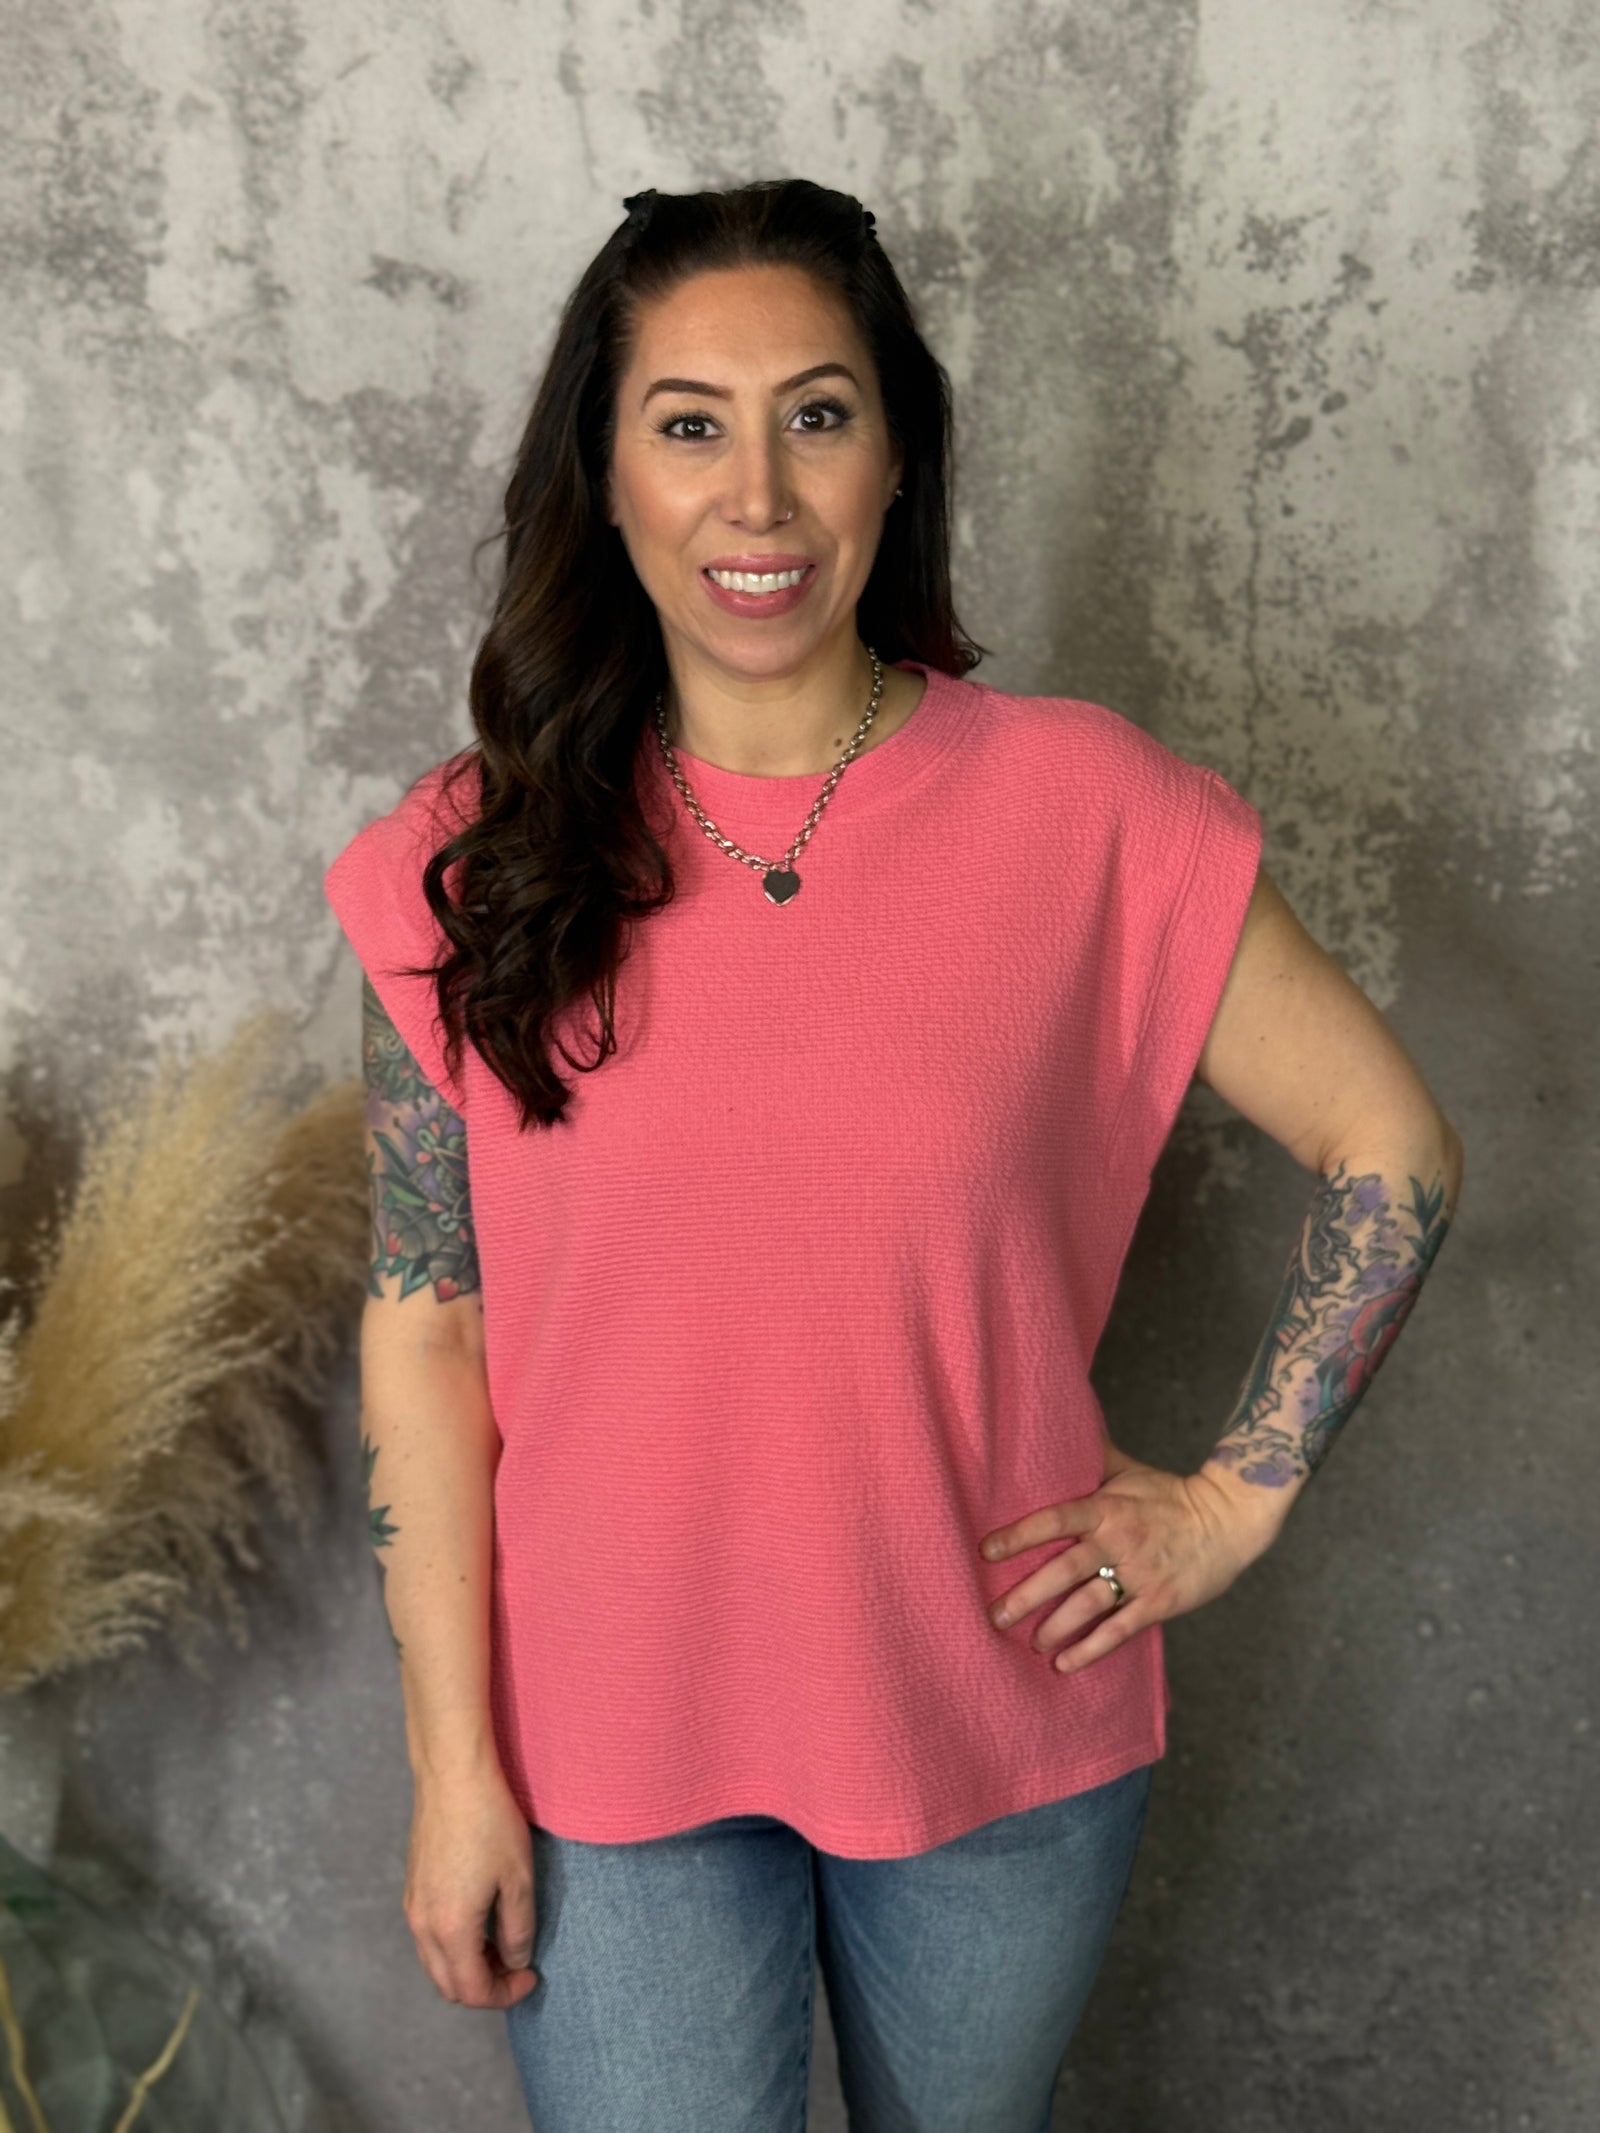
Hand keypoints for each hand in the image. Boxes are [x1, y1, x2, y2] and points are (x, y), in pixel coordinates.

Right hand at [404, 1760, 540, 2008]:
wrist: (453, 1776)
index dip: (505, 1994)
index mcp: (450, 1929)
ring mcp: (413, 1906)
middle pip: (448, 1985)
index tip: (532, 1976)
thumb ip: (518, 1930)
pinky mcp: (412, 1887)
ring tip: (502, 1943)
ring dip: (467, 1966)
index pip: (473, 1990)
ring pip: (435, 1962)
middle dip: (484, 1986)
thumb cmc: (490, 1822)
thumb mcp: (518, 1879)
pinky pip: (429, 1937)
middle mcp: (423, 1925)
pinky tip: (480, 1919)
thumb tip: (514, 1961)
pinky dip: (453, 1945)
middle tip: (517, 1966)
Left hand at [977, 1439, 1286, 1674]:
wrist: (1229, 1520)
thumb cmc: (1170, 1494)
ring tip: (1030, 1642)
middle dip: (1027, 1595)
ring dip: (1055, 1627)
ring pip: (1089, 1605)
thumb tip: (1057, 1428)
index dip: (1020, 1534)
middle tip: (995, 1616)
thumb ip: (1092, 1459)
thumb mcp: (1130, 1471)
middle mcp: (1119, 1541)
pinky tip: (1064, 1664)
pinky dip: (1091, 1650)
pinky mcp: (1159, 1602)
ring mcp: (1140, 1575)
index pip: (1056, 1519)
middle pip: (1065, 1570)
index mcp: (1108, 1508)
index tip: (987, 1550)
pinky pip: (1120, 1630)